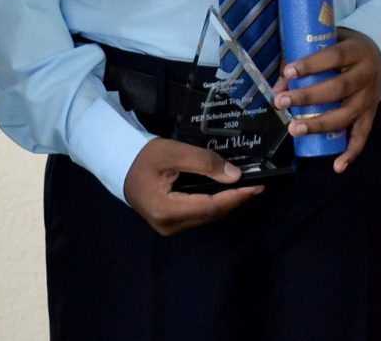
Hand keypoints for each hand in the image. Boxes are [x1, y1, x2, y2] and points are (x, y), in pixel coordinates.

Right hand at [122, 137, 261, 236]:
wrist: (121, 164)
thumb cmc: (144, 156)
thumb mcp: (174, 152)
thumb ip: (204, 162)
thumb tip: (235, 175)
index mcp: (167, 210)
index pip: (211, 206)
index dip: (237, 197)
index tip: (258, 186)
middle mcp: (169, 225)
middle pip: (212, 214)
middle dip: (237, 200)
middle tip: (259, 184)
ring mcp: (170, 227)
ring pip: (208, 216)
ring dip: (228, 202)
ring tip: (248, 187)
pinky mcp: (171, 223)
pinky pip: (200, 215)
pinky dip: (216, 204)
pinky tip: (228, 192)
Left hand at [278, 29, 380, 173]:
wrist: (379, 58)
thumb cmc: (346, 51)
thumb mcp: (330, 44)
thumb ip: (304, 61)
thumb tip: (279, 86)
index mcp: (356, 52)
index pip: (334, 57)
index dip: (311, 65)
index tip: (288, 72)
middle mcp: (366, 76)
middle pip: (338, 88)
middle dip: (307, 97)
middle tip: (282, 102)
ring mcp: (370, 98)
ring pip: (346, 115)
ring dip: (319, 124)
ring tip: (293, 129)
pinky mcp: (370, 115)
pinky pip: (362, 136)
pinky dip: (351, 153)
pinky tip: (337, 166)